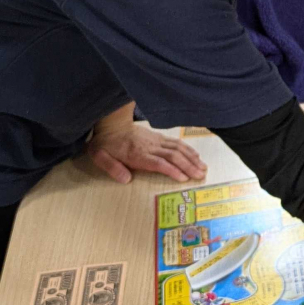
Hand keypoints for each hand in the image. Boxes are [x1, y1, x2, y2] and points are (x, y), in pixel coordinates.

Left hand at [86, 107, 205, 184]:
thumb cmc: (105, 144)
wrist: (111, 124)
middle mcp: (150, 146)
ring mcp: (156, 141)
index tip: (184, 178)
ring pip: (177, 148)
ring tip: (203, 168)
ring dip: (192, 158)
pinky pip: (176, 143)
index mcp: (136, 154)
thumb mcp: (100, 156)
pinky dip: (188, 149)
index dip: (171, 170)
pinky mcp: (159, 137)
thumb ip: (112, 168)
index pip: (158, 162)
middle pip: (172, 155)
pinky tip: (196, 156)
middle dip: (188, 166)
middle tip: (201, 176)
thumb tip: (126, 179)